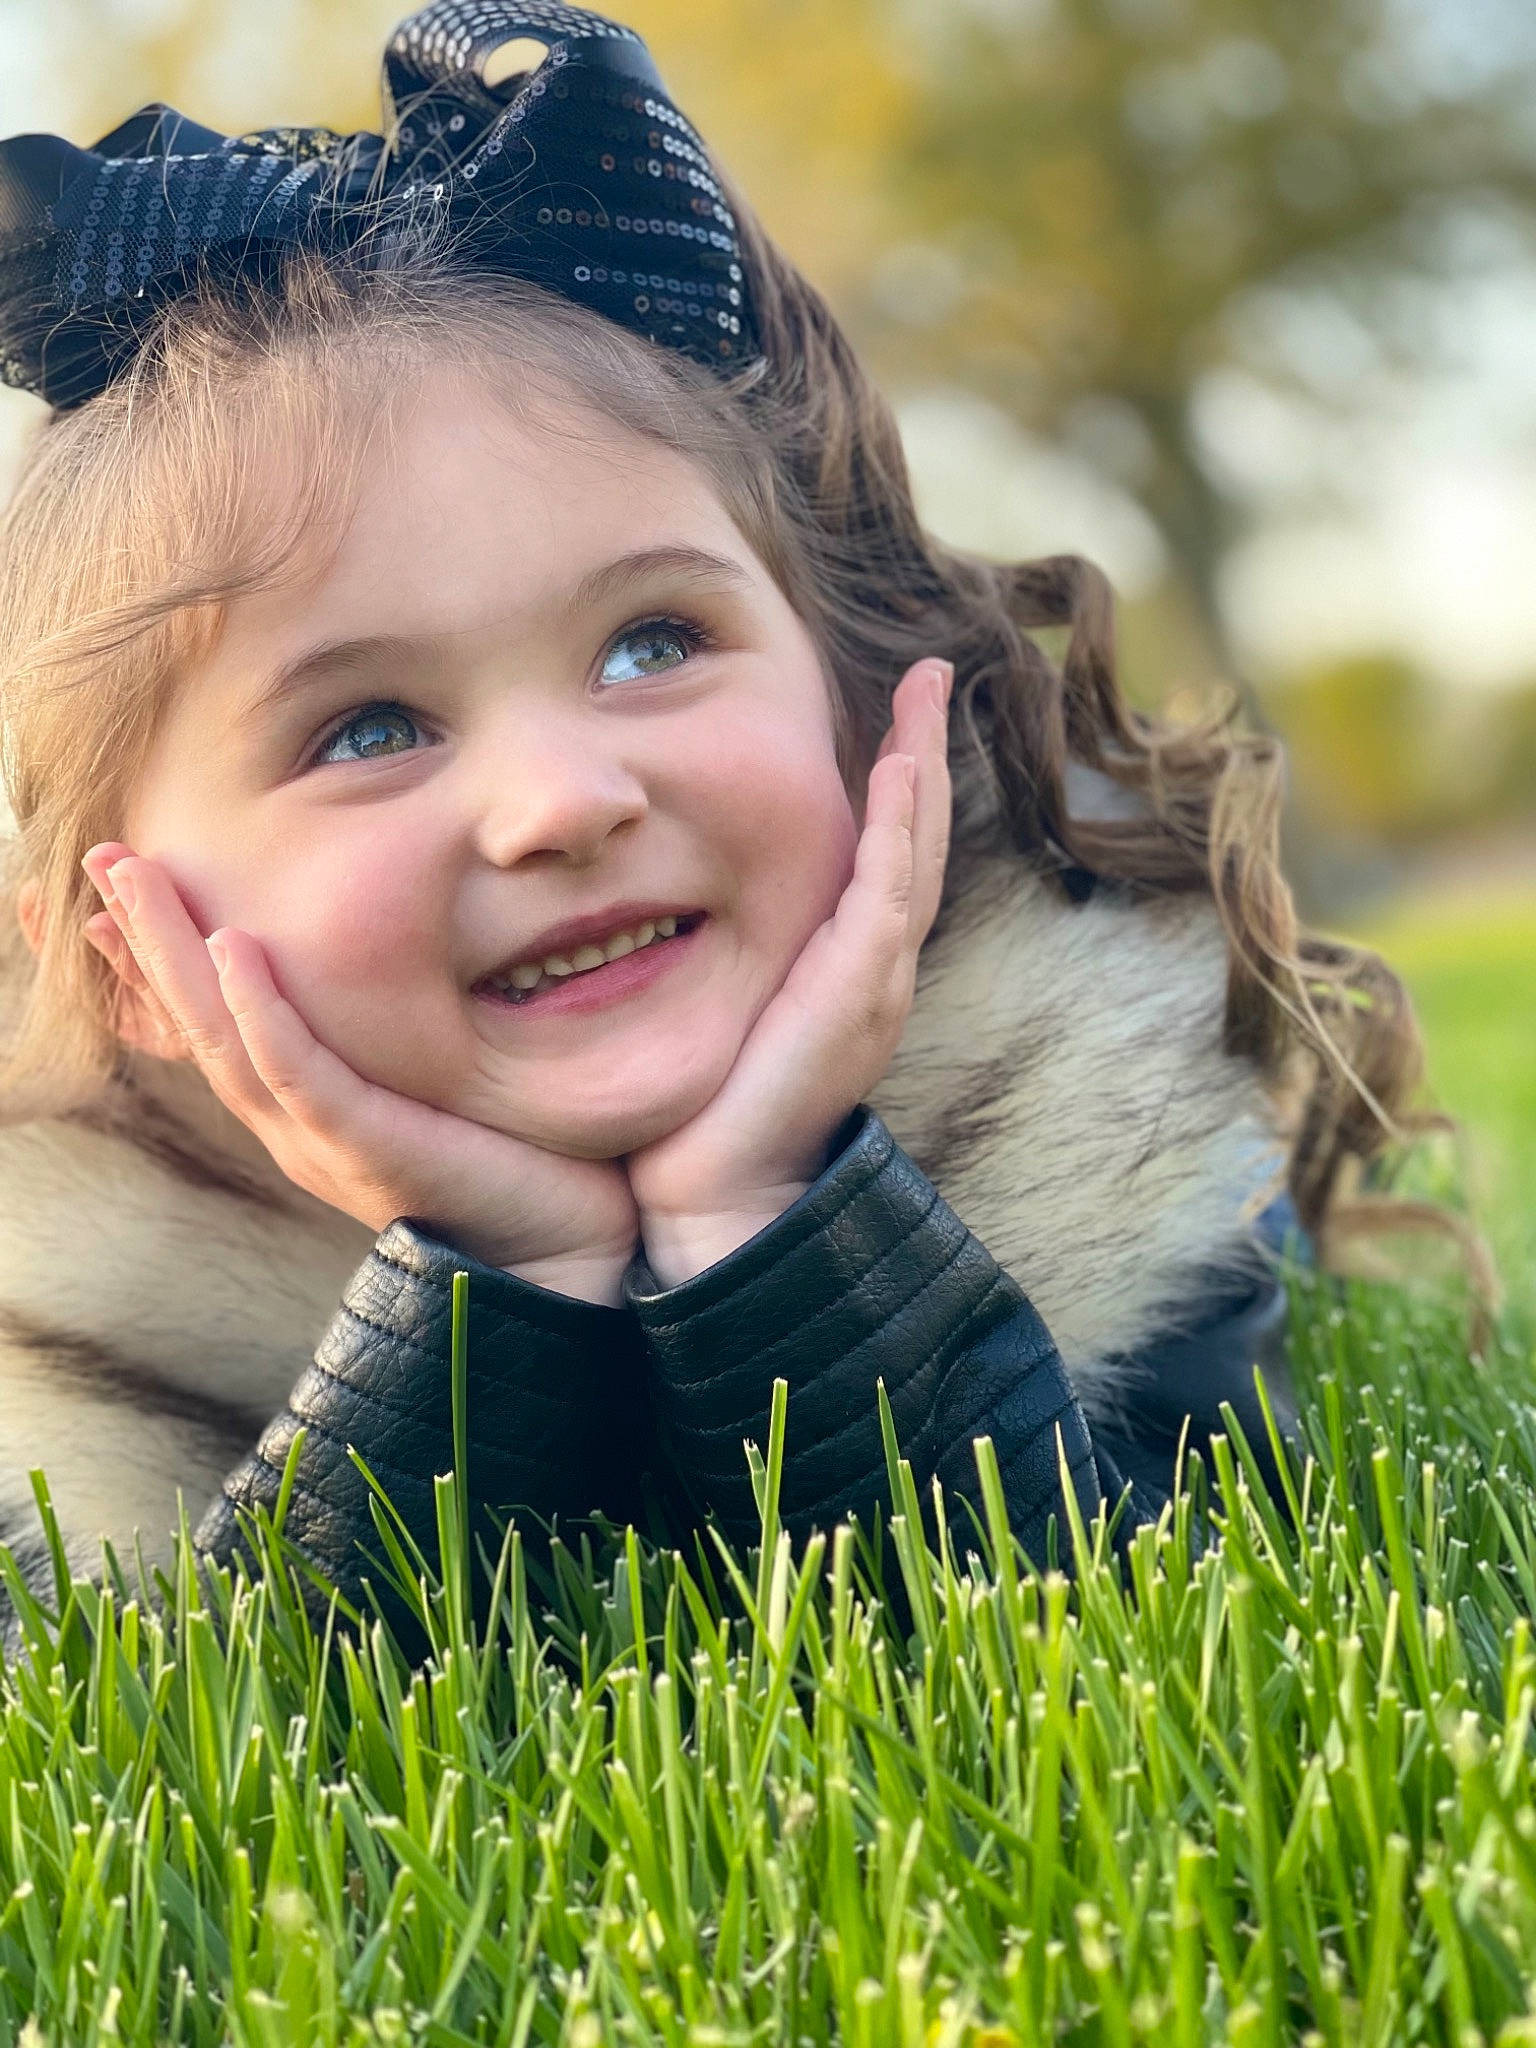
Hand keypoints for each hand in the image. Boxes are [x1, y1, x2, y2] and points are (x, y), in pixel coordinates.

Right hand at [79, 844, 641, 1305]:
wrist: (564, 1260)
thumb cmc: (517, 1170)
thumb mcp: (442, 1091)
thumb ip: (402, 1043)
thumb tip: (414, 964)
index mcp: (306, 1114)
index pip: (213, 1027)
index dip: (158, 963)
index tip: (113, 893)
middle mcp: (295, 1129)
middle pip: (197, 1023)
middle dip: (145, 938)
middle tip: (102, 857)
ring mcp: (322, 1142)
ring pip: (224, 1038)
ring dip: (174, 954)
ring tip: (138, 877)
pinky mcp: (367, 1148)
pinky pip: (299, 1073)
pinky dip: (261, 1012)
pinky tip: (233, 949)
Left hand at [625, 656, 953, 1285]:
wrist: (717, 1199)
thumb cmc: (707, 1115)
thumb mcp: (723, 1009)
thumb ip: (726, 955)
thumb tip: (668, 903)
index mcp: (844, 967)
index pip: (880, 852)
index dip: (893, 780)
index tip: (892, 712)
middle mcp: (874, 967)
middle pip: (914, 838)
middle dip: (923, 750)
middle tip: (932, 673)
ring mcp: (873, 981)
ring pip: (912, 853)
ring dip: (921, 767)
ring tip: (926, 693)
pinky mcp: (854, 996)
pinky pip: (884, 895)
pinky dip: (897, 830)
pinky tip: (898, 771)